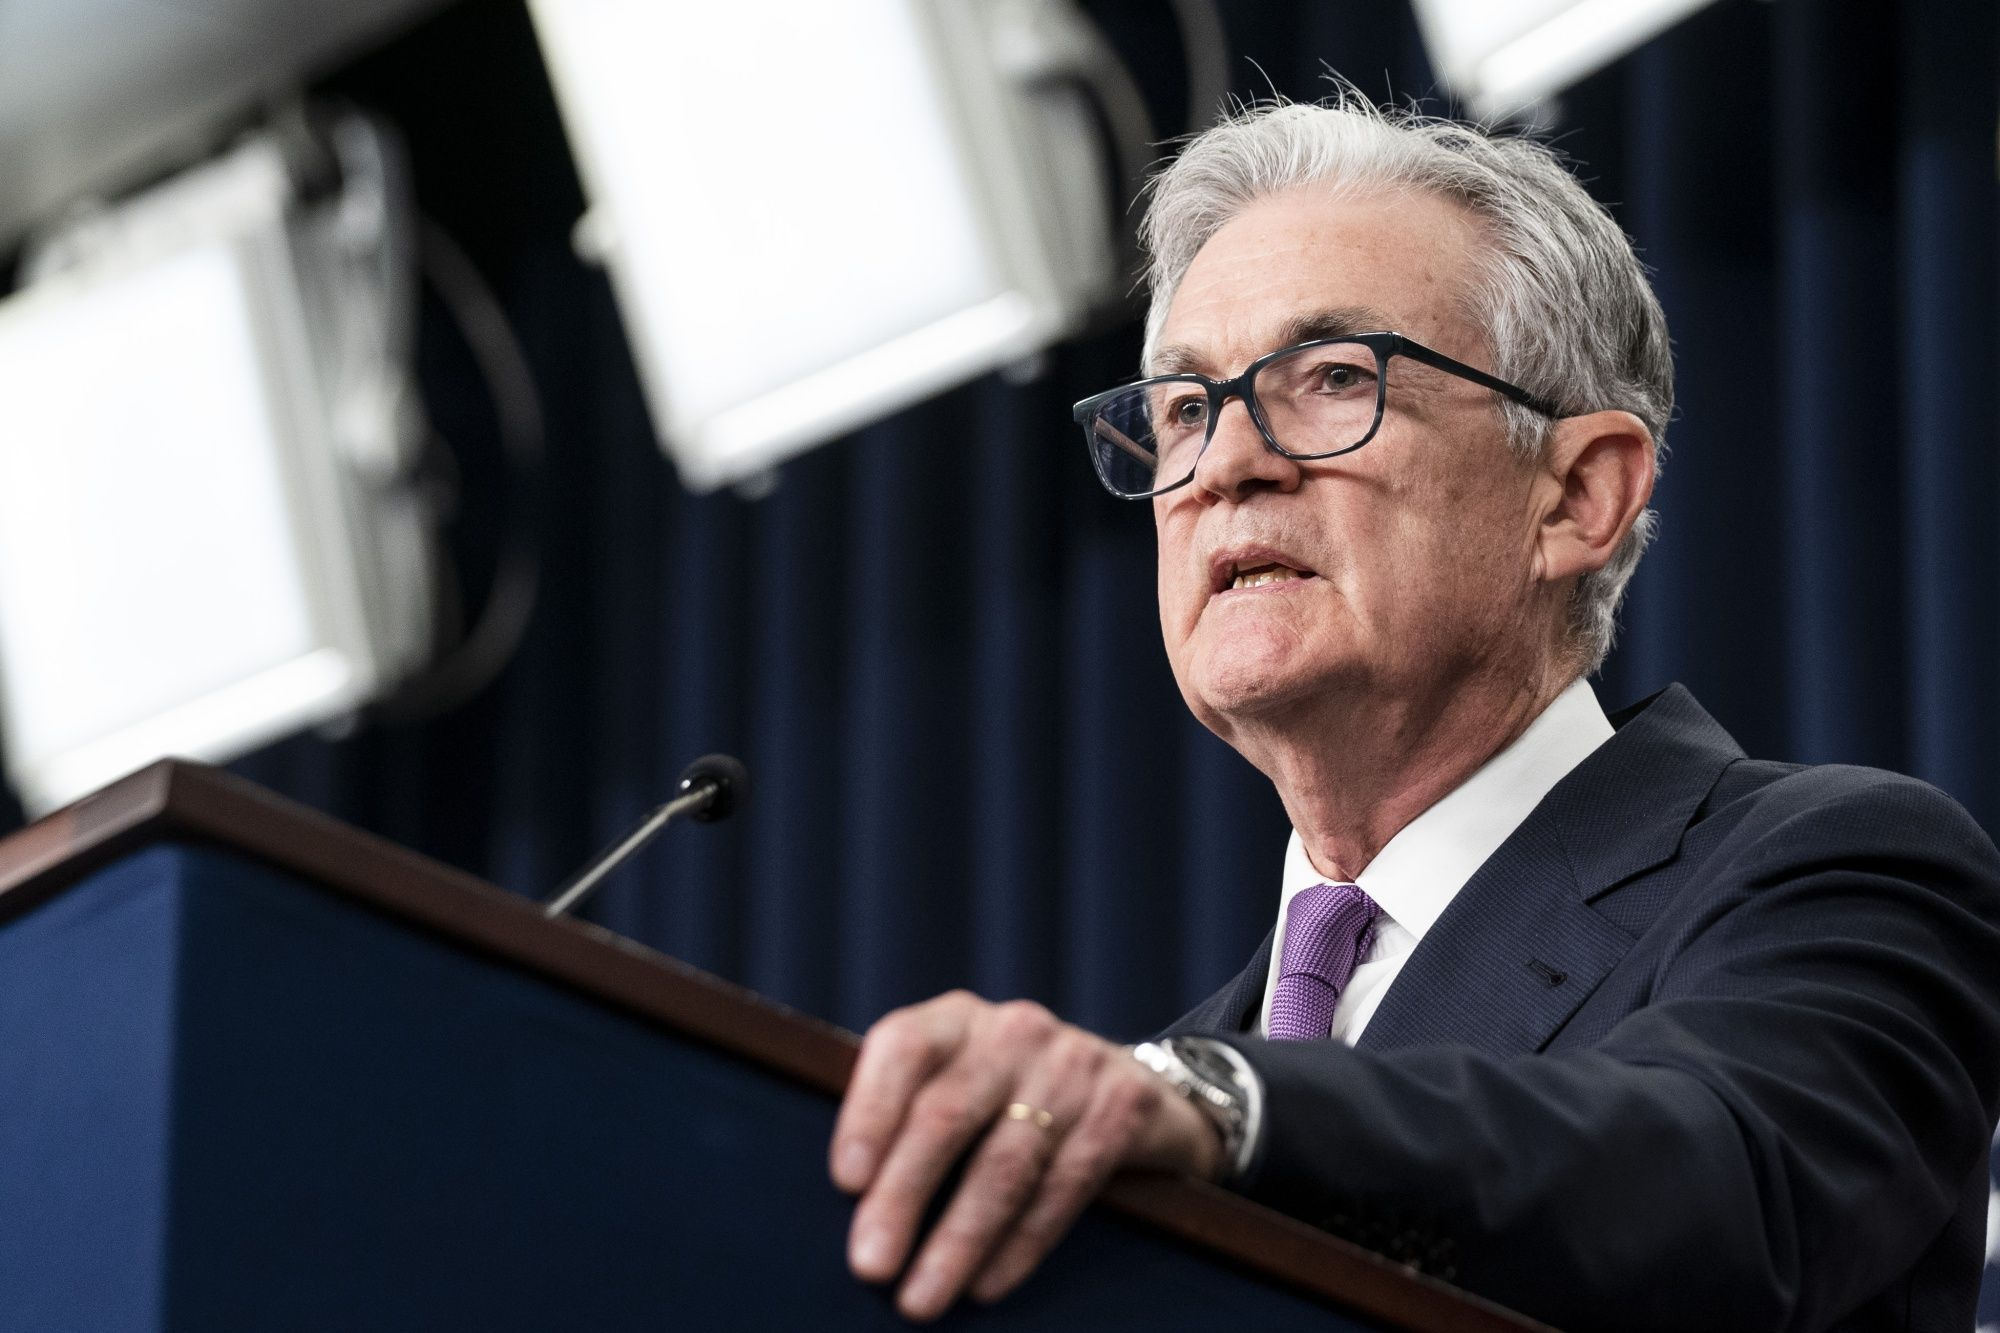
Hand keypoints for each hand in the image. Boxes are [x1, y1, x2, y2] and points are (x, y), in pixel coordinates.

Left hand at [829, 991, 1221, 1321]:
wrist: (1127, 1090)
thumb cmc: (1007, 1100)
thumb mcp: (957, 1083)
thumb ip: (905, 1118)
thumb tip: (847, 1202)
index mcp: (955, 1020)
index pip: (902, 1047)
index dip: (870, 1112)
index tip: (845, 1183)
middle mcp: (1013, 1030)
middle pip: (947, 1114)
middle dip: (902, 1196)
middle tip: (870, 1265)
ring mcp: (1073, 1063)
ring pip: (1006, 1163)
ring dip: (959, 1240)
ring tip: (922, 1298)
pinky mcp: (1123, 1106)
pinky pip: (1065, 1186)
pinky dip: (1020, 1244)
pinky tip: (986, 1284)